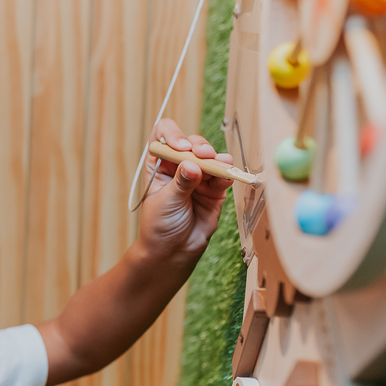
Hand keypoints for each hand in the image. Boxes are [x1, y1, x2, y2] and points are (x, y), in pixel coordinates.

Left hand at [139, 118, 233, 261]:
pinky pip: (223, 175)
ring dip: (216, 158)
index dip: (172, 134)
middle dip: (198, 147)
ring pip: (210, 156)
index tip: (180, 146)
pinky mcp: (214, 188)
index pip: (163, 136)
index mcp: (158, 164)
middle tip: (203, 156)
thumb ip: (181, 183)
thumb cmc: (160, 226)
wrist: (174, 251)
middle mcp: (178, 166)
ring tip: (220, 164)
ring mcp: (198, 176)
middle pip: (191, 143)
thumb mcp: (166, 202)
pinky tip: (227, 177)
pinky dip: (226, 174)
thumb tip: (193, 165)